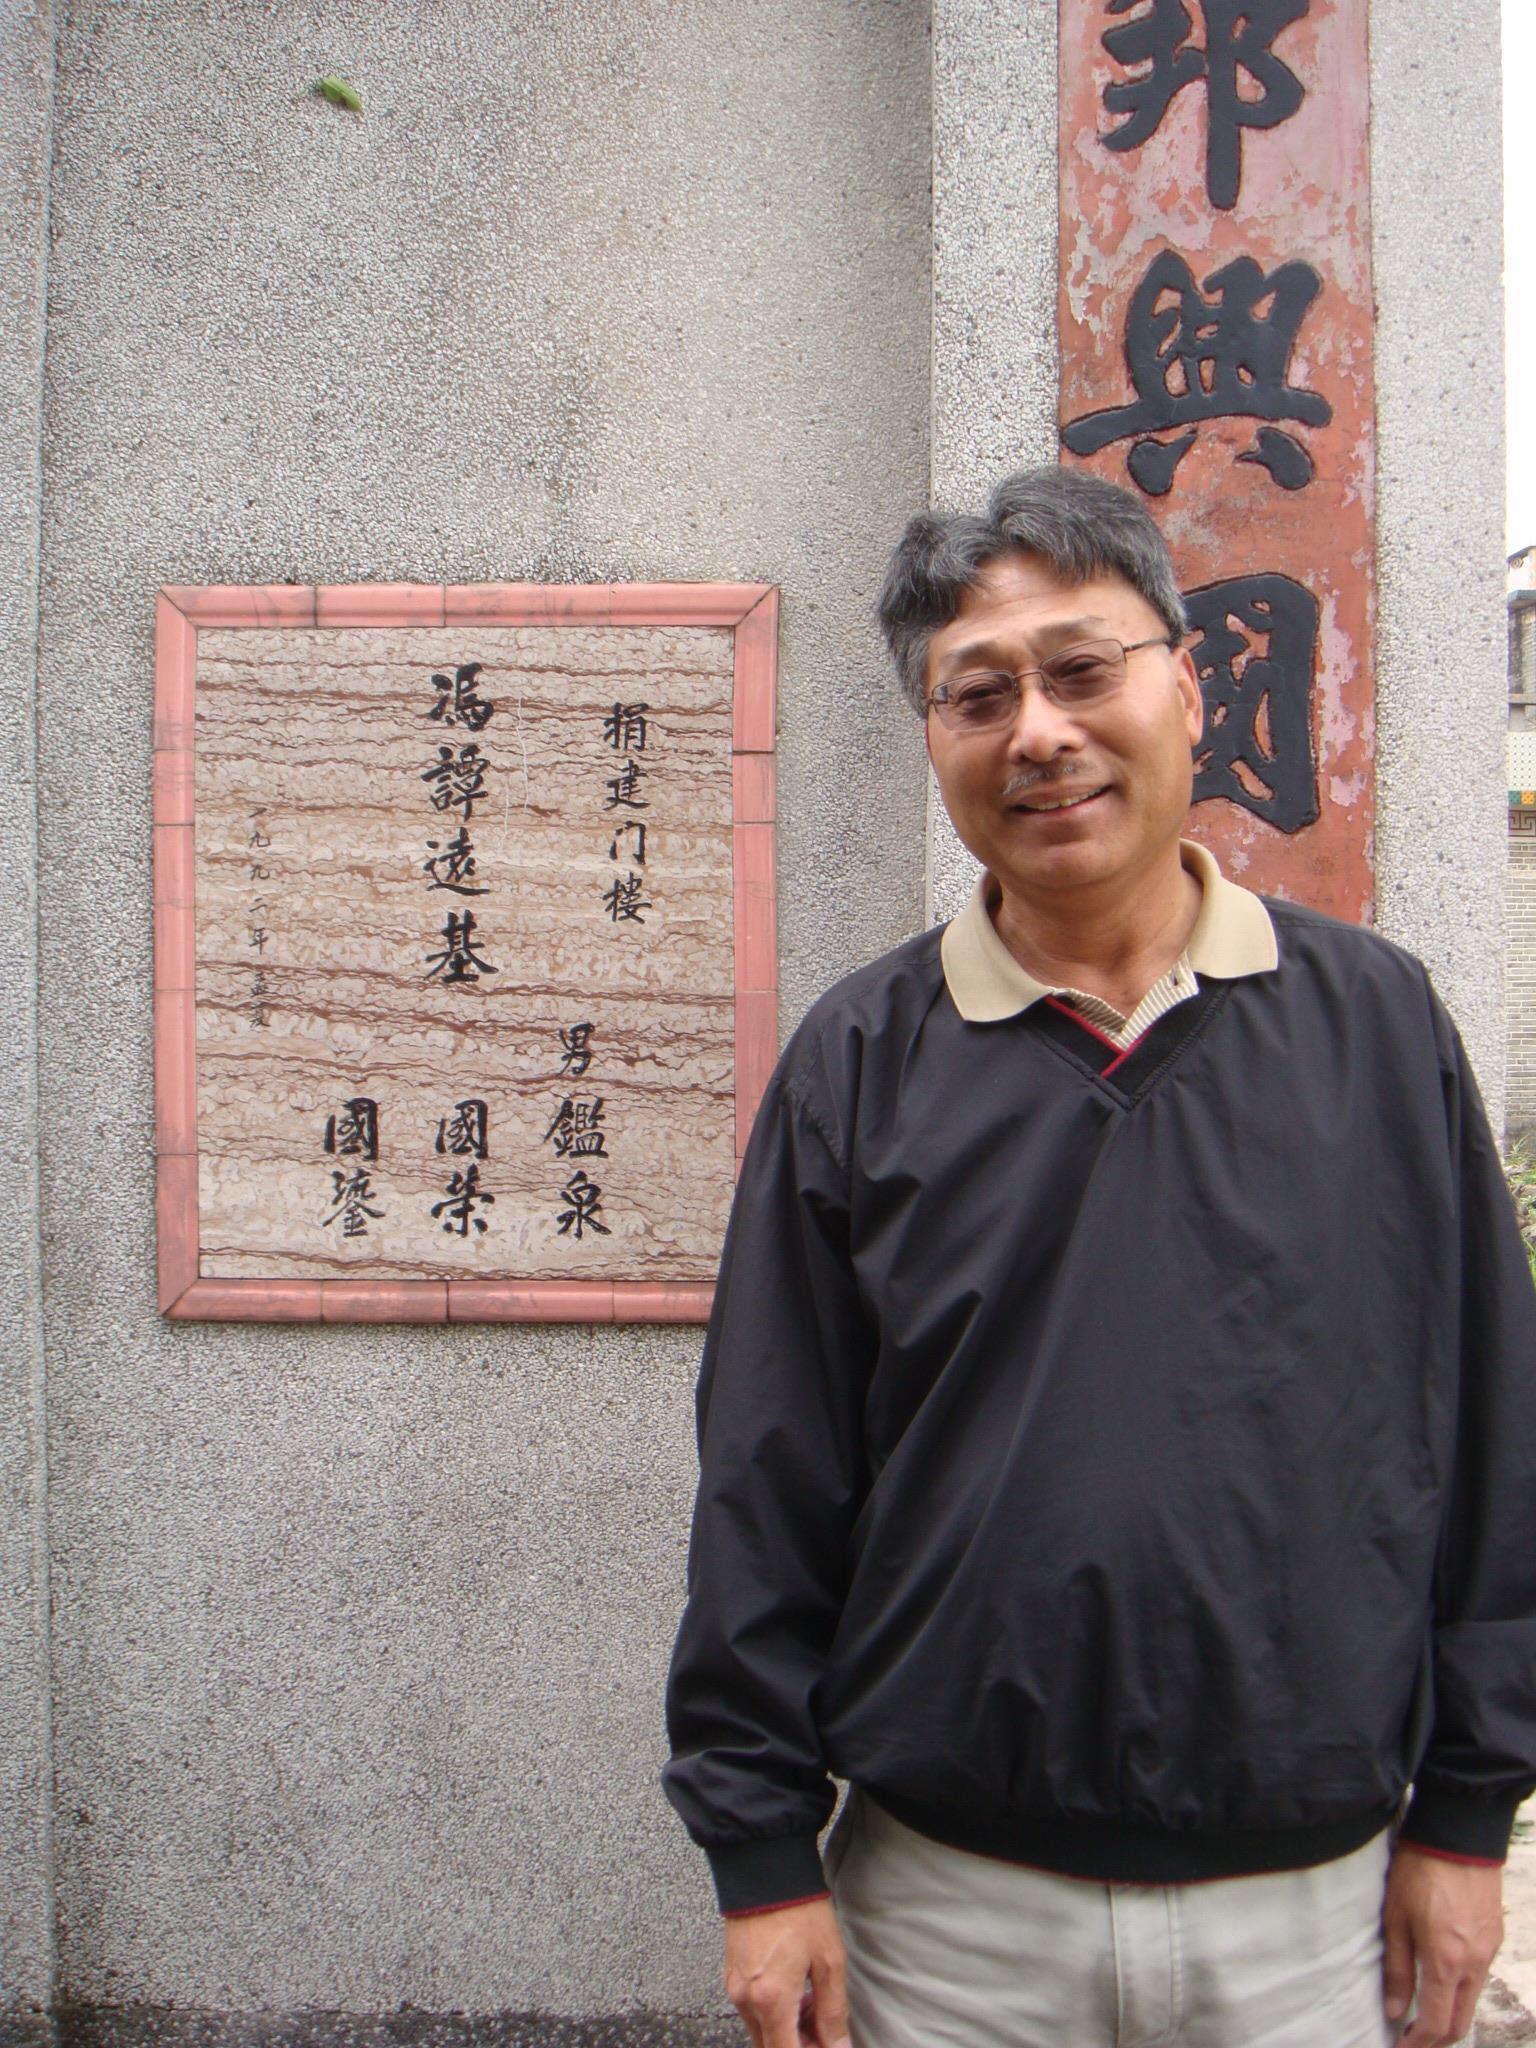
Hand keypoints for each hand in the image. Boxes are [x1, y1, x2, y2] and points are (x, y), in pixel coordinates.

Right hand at [723, 1896, 851, 2047]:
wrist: (765, 1868)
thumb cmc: (799, 1909)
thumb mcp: (828, 1961)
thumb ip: (833, 2012)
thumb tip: (839, 2046)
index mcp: (771, 2000)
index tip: (827, 2045)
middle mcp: (746, 1999)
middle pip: (770, 2047)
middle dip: (799, 2044)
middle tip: (824, 2030)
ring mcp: (734, 1987)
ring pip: (760, 2030)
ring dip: (786, 2030)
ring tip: (813, 2003)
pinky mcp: (731, 1973)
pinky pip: (751, 2009)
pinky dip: (773, 2011)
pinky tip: (795, 1989)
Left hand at [1381, 1843, 1503, 2043]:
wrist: (1459, 1835)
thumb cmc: (1419, 1872)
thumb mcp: (1395, 1917)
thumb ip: (1396, 1968)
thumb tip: (1393, 2010)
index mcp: (1445, 1962)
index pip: (1436, 2023)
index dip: (1417, 2044)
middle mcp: (1473, 1964)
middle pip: (1460, 2022)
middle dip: (1437, 2039)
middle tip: (1412, 2039)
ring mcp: (1489, 1952)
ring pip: (1471, 2001)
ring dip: (1449, 2014)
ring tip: (1422, 2013)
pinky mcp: (1495, 1938)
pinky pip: (1479, 1977)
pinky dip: (1461, 1990)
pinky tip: (1442, 1981)